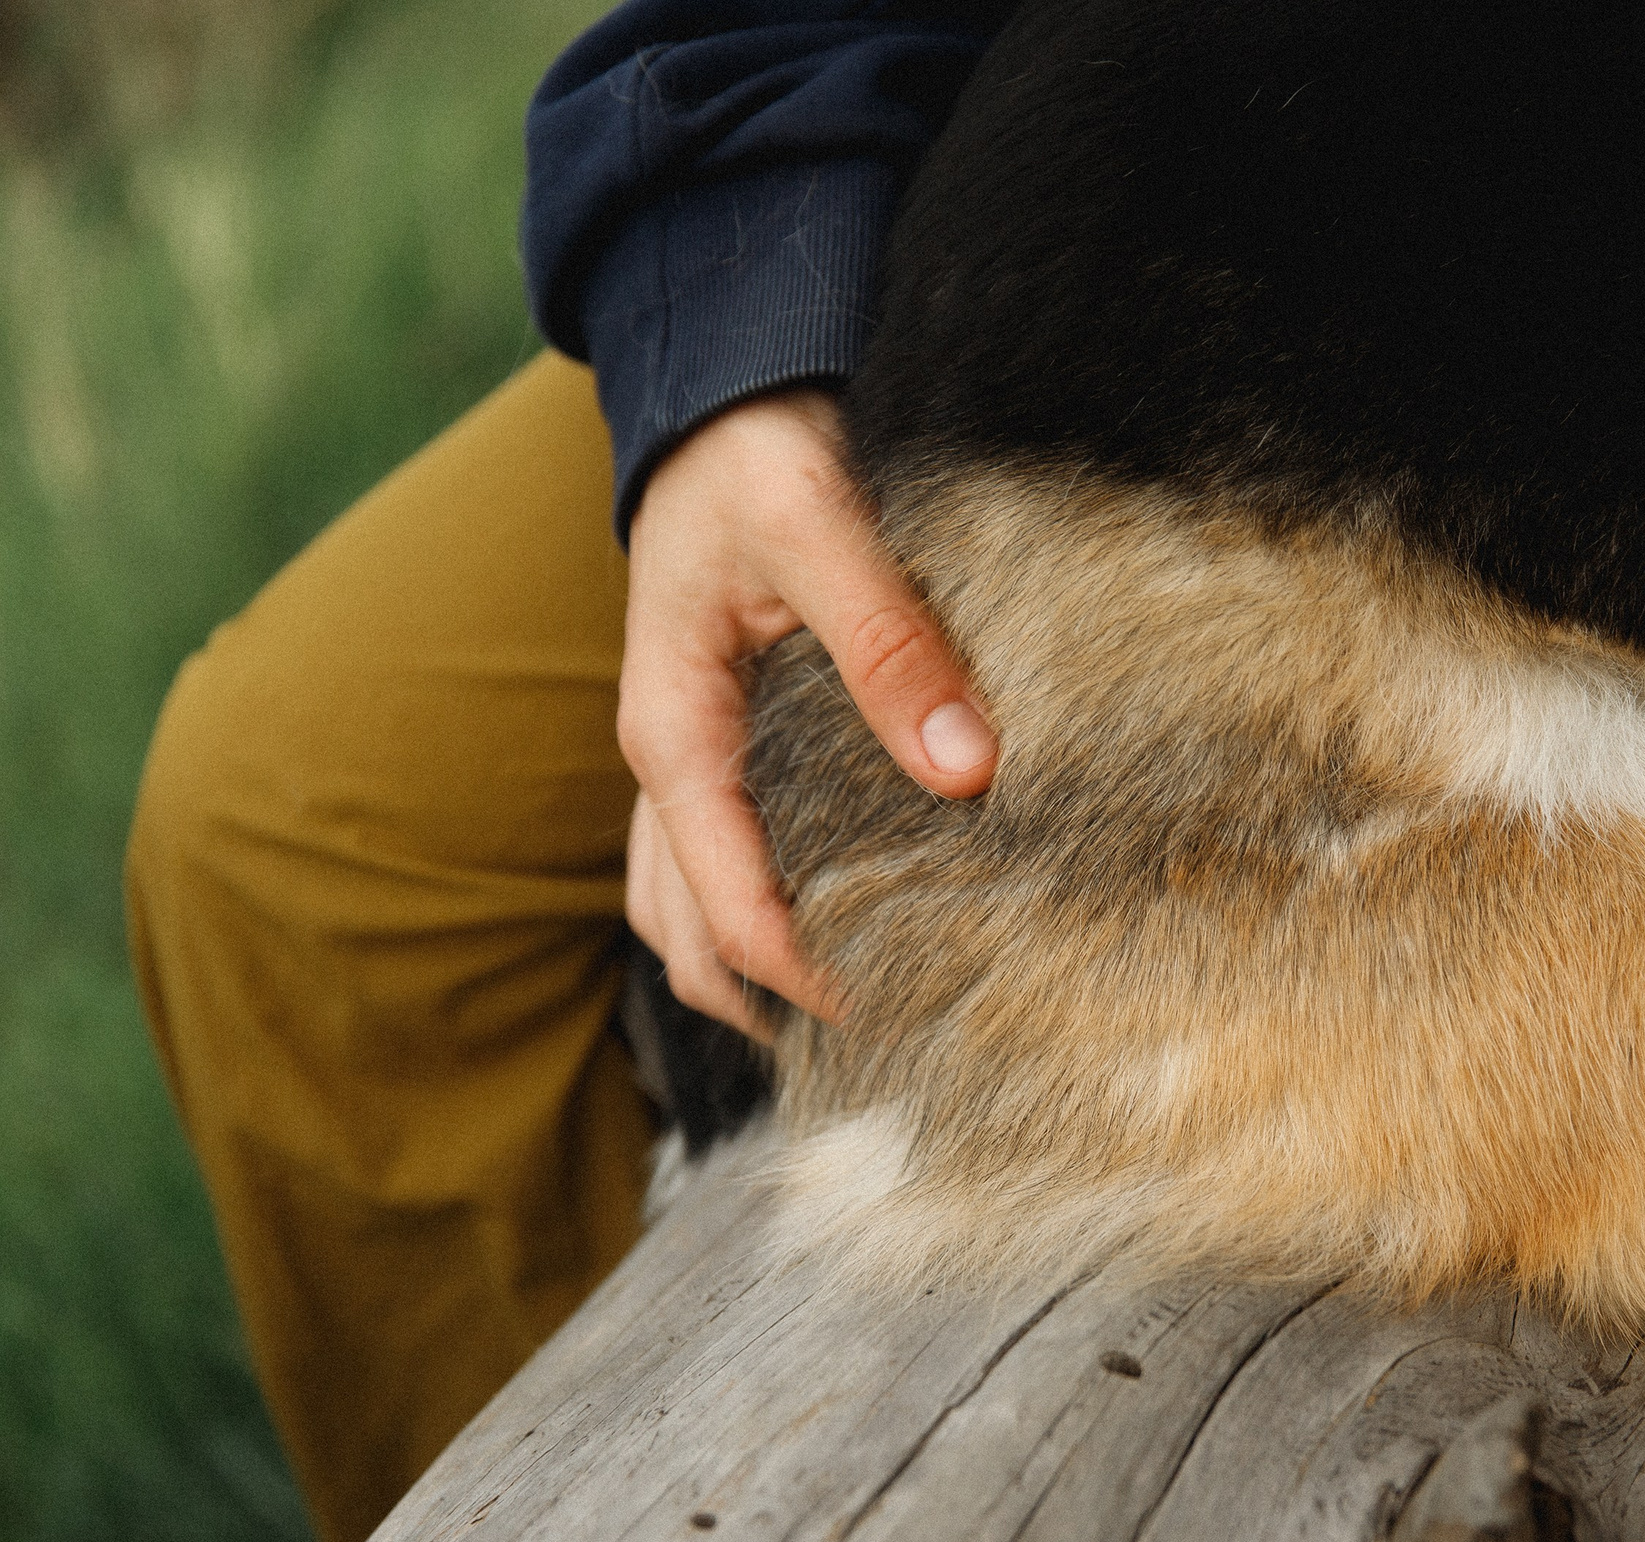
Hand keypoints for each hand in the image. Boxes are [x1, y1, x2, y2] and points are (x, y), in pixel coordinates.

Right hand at [619, 387, 995, 1040]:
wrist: (722, 396)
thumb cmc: (755, 453)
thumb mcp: (820, 527)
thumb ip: (889, 648)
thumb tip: (966, 773)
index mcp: (674, 732)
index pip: (729, 910)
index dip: (812, 977)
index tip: (908, 1008)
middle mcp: (669, 765)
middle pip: (694, 941)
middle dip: (779, 1003)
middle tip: (902, 1033)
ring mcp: (692, 761)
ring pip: (696, 913)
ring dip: (767, 972)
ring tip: (882, 1004)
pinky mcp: (727, 746)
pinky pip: (729, 862)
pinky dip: (776, 911)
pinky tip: (864, 918)